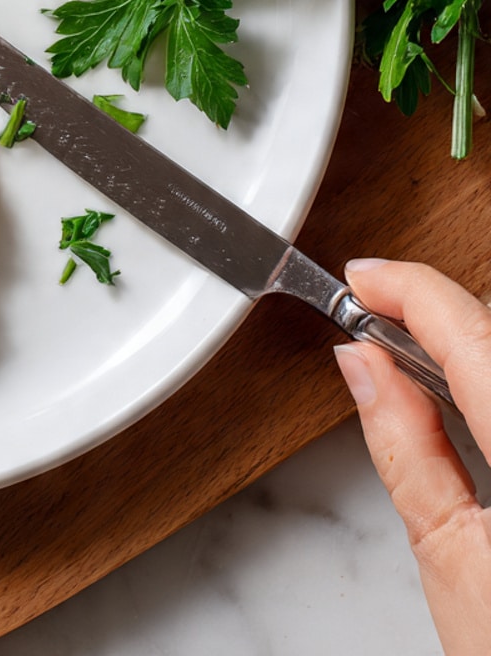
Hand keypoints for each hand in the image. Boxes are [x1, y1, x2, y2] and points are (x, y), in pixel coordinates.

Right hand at [335, 259, 490, 655]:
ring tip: (414, 358)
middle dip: (439, 314)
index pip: (475, 337)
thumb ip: (404, 445)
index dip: (409, 291)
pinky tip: (468, 393)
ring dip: (474, 350)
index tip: (362, 279)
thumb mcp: (449, 558)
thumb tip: (363, 365)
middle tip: (372, 317)